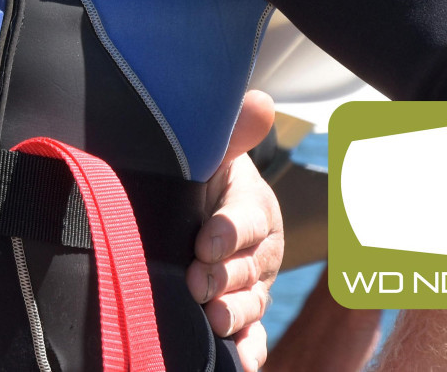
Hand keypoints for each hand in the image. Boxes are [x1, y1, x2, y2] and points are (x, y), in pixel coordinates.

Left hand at [191, 89, 284, 371]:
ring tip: (212, 318)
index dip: (229, 231)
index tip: (206, 241)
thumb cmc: (198, 174)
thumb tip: (260, 101)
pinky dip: (249, 350)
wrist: (187, 202)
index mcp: (254, 207)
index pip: (248, 220)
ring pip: (251, 303)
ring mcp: (251, 285)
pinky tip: (241, 360)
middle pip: (249, 268)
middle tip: (198, 283)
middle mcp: (259, 250)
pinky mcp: (240, 313)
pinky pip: (251, 337)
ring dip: (234, 314)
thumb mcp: (209, 152)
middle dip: (225, 277)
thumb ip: (230, 133)